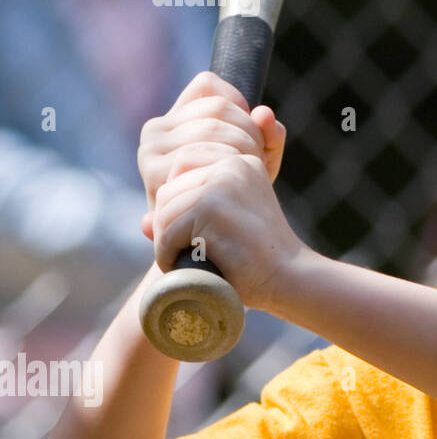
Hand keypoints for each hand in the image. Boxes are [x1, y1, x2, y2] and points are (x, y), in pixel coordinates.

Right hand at [138, 71, 285, 217]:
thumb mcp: (257, 160)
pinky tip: (233, 183)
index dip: (239, 107)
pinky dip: (228, 164)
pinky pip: (202, 153)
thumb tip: (264, 114)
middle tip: (257, 161)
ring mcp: (150, 153)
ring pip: (212, 126)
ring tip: (247, 173)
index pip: (208, 86)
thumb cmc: (235, 197)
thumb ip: (268, 135)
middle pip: (217, 107)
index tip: (252, 136)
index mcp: (172, 119)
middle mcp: (154, 132)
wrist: (209, 250)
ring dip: (243, 148)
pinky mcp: (155, 175)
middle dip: (249, 132)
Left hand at [146, 149, 308, 313]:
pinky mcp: (213, 208)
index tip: (200, 232)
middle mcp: (233, 164)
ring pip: (165, 210)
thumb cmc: (257, 256)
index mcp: (240, 161)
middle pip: (169, 188)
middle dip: (170, 223)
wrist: (290, 277)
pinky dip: (169, 255)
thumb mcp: (225, 223)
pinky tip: (190, 266)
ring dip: (168, 241)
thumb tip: (143, 223)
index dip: (180, 204)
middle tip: (189, 251)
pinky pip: (168, 232)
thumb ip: (190, 213)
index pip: (182, 168)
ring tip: (189, 260)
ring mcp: (223, 184)